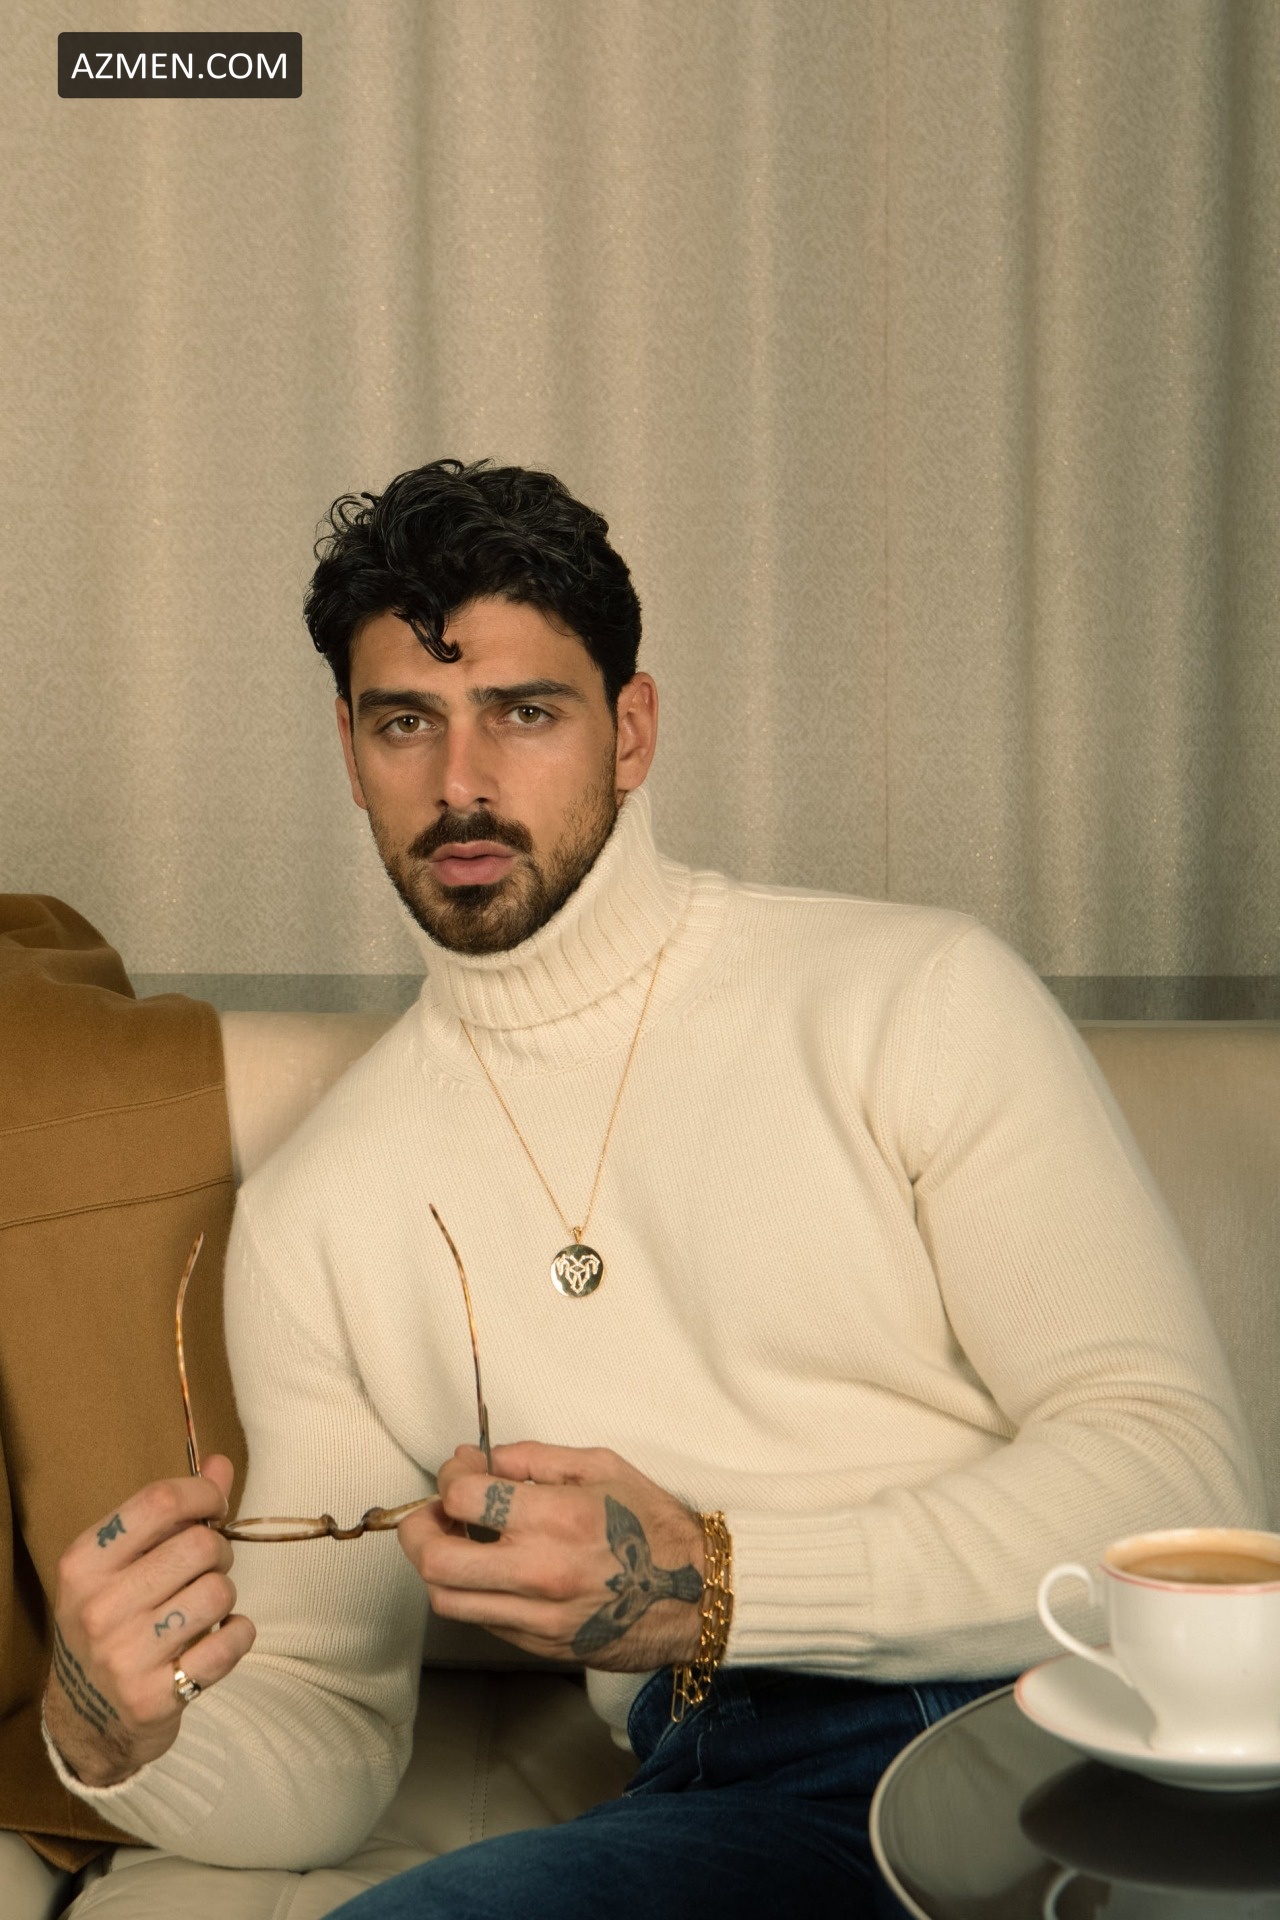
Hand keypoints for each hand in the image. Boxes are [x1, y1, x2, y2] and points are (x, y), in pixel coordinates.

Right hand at [44, 1456, 255, 1786]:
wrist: (86, 1718)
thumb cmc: (112, 1622)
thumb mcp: (122, 1564)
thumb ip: (172, 1512)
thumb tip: (221, 1463)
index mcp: (84, 1564)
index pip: (159, 1501)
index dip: (204, 1493)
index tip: (216, 1506)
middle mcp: (98, 1608)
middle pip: (198, 1545)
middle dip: (218, 1550)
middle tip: (207, 1568)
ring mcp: (123, 1657)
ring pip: (219, 1592)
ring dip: (225, 1595)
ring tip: (204, 1606)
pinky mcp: (153, 1698)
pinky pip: (231, 1644)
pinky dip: (239, 1634)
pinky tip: (220, 1638)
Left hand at [398, 1443, 704, 1669]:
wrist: (697, 1595)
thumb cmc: (653, 1525)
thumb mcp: (600, 1466)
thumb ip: (533, 1458)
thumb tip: (481, 1460)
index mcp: (556, 1517)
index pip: (463, 1498)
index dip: (450, 1476)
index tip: (461, 1469)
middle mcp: (539, 1571)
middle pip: (436, 1559)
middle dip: (417, 1528)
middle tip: (430, 1512)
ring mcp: (538, 1616)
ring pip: (448, 1599)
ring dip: (435, 1566)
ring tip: (452, 1541)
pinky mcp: (540, 1644)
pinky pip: (481, 1620)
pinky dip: (471, 1591)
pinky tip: (489, 1569)